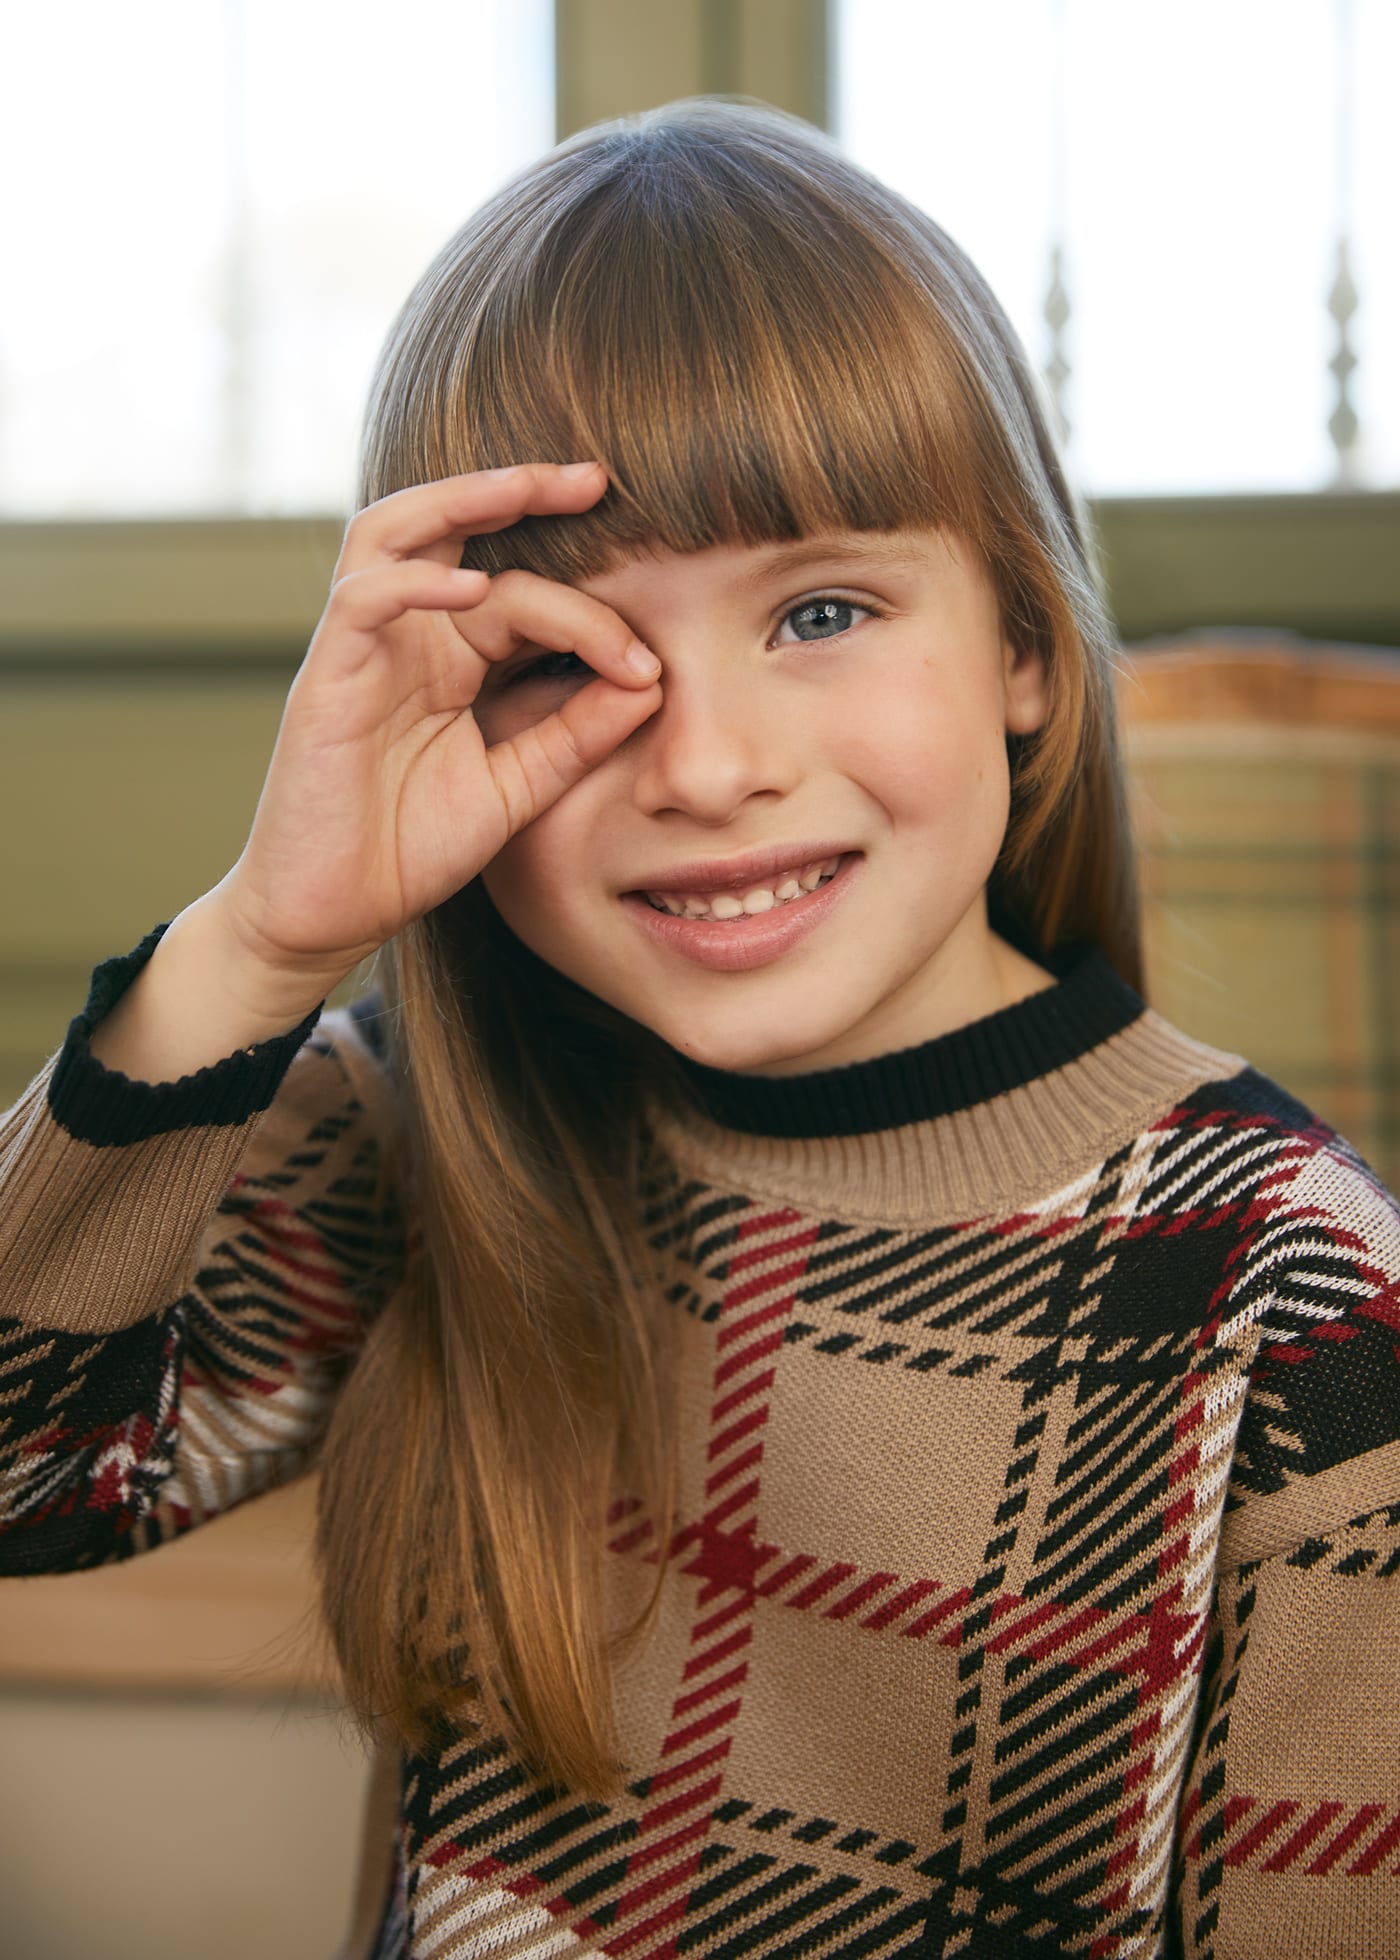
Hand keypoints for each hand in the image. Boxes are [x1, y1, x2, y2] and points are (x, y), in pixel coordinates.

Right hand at [210, 463, 660, 993]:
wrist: (332, 914)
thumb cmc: (410, 848)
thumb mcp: (518, 787)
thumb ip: (576, 734)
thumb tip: (652, 679)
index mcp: (453, 658)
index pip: (523, 593)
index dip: (592, 615)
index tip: (650, 662)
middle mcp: (408, 638)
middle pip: (453, 527)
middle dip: (521, 489)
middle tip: (594, 476)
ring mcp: (363, 651)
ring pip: (396, 533)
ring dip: (460, 500)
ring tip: (528, 486)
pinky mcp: (325, 679)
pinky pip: (361, 600)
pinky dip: (414, 582)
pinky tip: (471, 589)